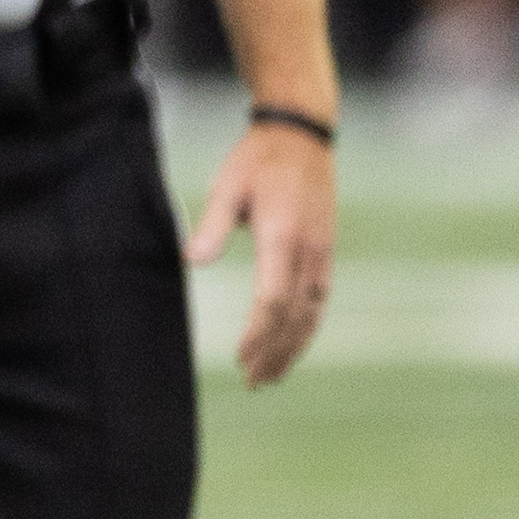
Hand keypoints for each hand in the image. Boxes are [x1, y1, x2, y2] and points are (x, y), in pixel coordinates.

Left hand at [186, 120, 334, 387]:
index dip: (257, 333)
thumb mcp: (227, 185)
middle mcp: (309, 250)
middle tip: (253, 383)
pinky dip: (307, 327)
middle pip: (294, 316)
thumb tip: (193, 260)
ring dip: (293, 347)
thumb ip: (211, 224)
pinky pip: (319, 300)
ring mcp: (323, 253)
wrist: (302, 135)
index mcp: (283, 236)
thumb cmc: (256, 160)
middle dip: (275, 352)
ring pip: (312, 313)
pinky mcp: (326, 251)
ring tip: (273, 376)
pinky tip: (293, 343)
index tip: (239, 358)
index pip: (272, 300)